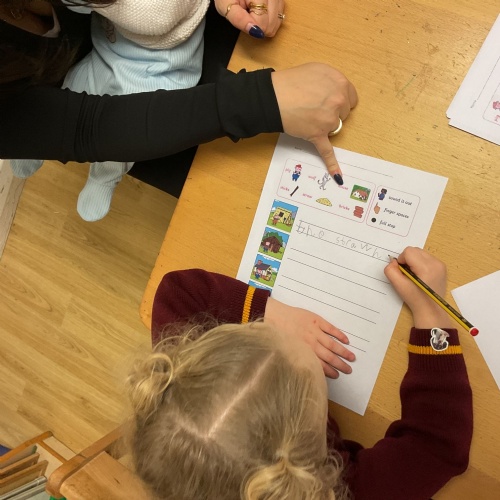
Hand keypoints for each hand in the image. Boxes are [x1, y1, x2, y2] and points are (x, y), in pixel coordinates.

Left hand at [215, 0, 283, 37]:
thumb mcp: (226, 6)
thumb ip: (239, 18)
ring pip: (278, 22)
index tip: (243, 16)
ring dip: (265, 24)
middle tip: (248, 14)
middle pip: (272, 24)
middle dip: (259, 25)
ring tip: (253, 12)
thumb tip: (256, 32)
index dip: (251, 26)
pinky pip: (280, 17)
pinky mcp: (280, 0)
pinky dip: (271, 20)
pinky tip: (261, 13)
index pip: (262, 23)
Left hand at [264, 297, 354, 378]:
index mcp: (303, 352)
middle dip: (340, 364)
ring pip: (332, 344)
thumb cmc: (277, 333)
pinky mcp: (316, 320)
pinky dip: (339, 334)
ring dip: (343, 351)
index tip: (337, 375)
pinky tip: (346, 341)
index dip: (329, 371)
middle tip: (349, 370)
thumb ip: (297, 359)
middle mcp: (311, 343)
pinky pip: (331, 328)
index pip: (320, 364)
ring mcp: (315, 331)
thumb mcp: (286, 350)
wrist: (273, 315)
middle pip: (329, 356)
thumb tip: (307, 368)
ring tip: (352, 358)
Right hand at [271, 63, 357, 180]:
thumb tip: (336, 93)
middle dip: (331, 112)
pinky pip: (327, 152)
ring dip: (323, 125)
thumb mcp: (317, 69)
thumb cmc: (291, 81)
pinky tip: (337, 176)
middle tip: (313, 107)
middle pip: (343, 114)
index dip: (338, 101)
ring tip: (307, 117)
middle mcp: (338, 101)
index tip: (327, 101)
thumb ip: (332, 81)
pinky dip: (332, 165)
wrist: (273, 96)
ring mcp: (329, 120)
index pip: (350, 99)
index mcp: (341, 84)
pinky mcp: (318, 135)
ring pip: (334, 128)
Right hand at [384, 247, 452, 328]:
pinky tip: (421, 275)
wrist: (431, 309)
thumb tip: (393, 261)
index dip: (401, 260)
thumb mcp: (398, 286)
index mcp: (426, 268)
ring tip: (414, 275)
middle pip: (415, 250)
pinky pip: (427, 257)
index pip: (408, 251)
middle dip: (407, 259)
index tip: (403, 273)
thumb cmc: (414, 298)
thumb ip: (390, 271)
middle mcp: (436, 263)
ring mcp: (440, 264)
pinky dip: (420, 263)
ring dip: (414, 261)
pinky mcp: (442, 267)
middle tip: (408, 274)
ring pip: (420, 253)